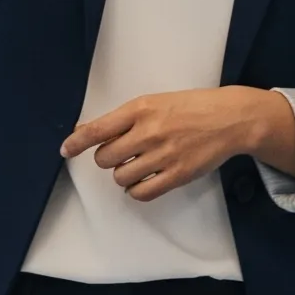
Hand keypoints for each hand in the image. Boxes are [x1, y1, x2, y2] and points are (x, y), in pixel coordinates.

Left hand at [60, 87, 294, 202]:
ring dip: (123, 174)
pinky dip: (136, 190)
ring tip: (138, 165)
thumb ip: (123, 118)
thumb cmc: (190, 106)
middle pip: (105, 158)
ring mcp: (162, 155)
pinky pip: (141, 193)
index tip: (65, 150)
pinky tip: (144, 180)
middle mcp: (148, 131)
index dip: (77, 142)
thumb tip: (87, 131)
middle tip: (122, 153)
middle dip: (108, 158)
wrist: (229, 118)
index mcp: (141, 108)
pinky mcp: (176, 175)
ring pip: (121, 177)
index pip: (98, 129)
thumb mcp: (155, 101)